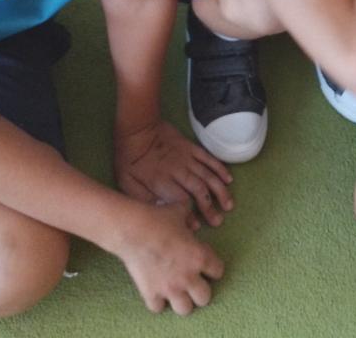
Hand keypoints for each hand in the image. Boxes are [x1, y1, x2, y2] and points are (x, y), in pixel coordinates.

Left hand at [115, 120, 233, 225]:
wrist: (137, 128)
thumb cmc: (129, 158)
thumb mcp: (127, 182)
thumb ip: (142, 198)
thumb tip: (159, 212)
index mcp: (161, 181)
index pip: (180, 202)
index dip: (190, 215)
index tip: (198, 226)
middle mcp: (178, 171)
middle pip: (198, 190)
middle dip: (210, 207)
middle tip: (218, 221)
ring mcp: (187, 158)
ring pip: (208, 176)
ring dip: (220, 191)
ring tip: (229, 205)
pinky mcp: (191, 148)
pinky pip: (209, 159)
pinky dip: (220, 168)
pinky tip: (228, 179)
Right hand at [119, 201, 224, 314]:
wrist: (133, 230)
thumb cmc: (158, 218)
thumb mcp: (179, 211)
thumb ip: (189, 216)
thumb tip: (191, 216)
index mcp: (200, 257)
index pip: (218, 272)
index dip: (212, 268)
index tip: (203, 264)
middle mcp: (188, 277)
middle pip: (205, 298)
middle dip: (200, 290)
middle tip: (192, 282)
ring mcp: (170, 288)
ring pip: (185, 309)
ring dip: (182, 301)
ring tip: (176, 292)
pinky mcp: (151, 294)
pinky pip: (159, 308)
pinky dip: (158, 302)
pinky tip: (156, 292)